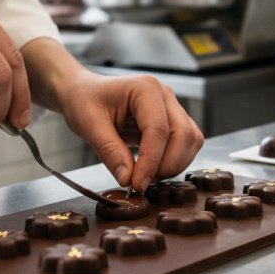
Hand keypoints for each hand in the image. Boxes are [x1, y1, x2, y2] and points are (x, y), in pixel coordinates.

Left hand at [22, 39, 203, 191]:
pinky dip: (174, 161)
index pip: (159, 129)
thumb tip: (128, 179)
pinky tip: (152, 169)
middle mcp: (165, 95)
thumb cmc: (84, 101)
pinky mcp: (173, 120)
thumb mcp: (89, 125)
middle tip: (141, 183)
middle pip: (183, 135)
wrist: (84, 92)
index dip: (151, 162)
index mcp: (145, 88)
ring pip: (191, 140)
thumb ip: (110, 151)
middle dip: (167, 165)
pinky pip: (186, 144)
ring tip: (145, 176)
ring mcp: (172, 107)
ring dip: (174, 164)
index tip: (136, 185)